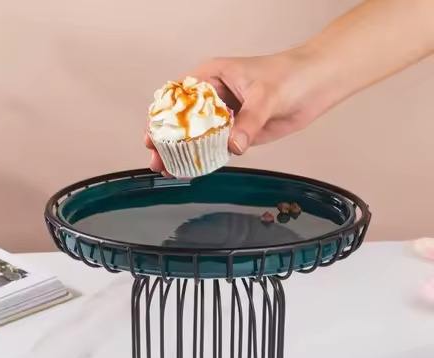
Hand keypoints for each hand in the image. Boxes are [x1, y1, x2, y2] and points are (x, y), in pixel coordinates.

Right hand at [146, 47, 333, 172]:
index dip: (161, 117)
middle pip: (182, 121)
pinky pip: (215, 148)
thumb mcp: (265, 96)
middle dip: (167, 142)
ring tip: (169, 170)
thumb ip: (248, 121)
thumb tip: (233, 146)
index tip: (152, 136)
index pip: (177, 98)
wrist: (315, 86)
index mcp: (211, 77)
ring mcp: (224, 117)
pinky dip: (204, 159)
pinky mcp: (237, 133)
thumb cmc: (289, 76)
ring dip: (183, 154)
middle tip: (157, 161)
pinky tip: (193, 171)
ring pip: (196, 137)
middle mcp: (213, 98)